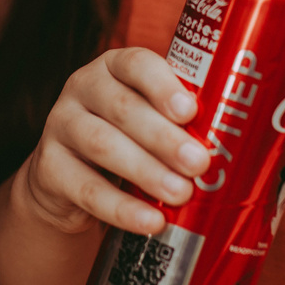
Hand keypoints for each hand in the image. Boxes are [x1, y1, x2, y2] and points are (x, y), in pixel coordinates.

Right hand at [17, 47, 208, 236]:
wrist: (67, 179)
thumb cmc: (127, 140)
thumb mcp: (149, 120)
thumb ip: (180, 123)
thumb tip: (236, 145)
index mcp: (114, 67)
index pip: (136, 63)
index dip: (162, 85)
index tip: (190, 110)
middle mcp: (82, 88)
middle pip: (122, 108)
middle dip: (164, 137)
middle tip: (199, 163)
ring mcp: (60, 125)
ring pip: (103, 146)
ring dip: (146, 171)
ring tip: (181, 194)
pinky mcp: (48, 167)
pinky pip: (86, 189)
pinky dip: (122, 208)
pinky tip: (151, 221)